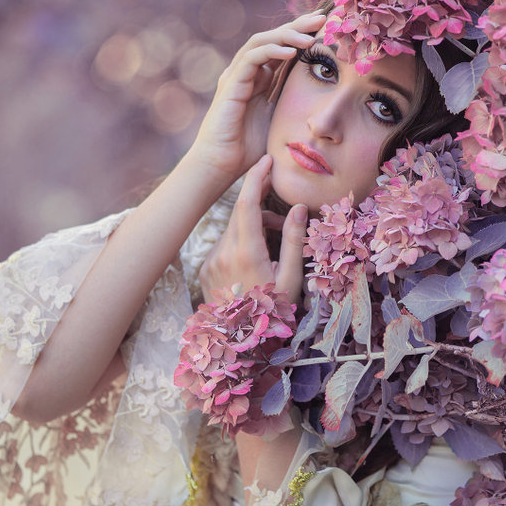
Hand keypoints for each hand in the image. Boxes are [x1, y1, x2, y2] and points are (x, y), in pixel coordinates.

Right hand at [191, 12, 325, 180]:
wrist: (221, 166)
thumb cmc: (249, 150)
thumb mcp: (280, 121)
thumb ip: (293, 105)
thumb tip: (323, 104)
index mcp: (260, 79)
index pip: (284, 48)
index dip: (304, 36)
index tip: (330, 29)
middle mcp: (247, 72)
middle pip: (274, 38)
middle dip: (299, 26)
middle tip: (324, 18)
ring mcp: (237, 75)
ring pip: (262, 41)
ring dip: (288, 35)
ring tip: (311, 35)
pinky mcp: (231, 83)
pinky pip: (251, 58)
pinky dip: (272, 51)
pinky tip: (291, 52)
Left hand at [198, 155, 308, 304]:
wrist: (238, 344)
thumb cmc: (272, 313)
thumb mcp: (291, 279)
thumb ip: (296, 241)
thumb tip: (299, 208)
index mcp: (246, 253)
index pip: (247, 203)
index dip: (256, 178)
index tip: (266, 161)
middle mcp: (223, 252)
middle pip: (240, 212)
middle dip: (261, 205)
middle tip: (286, 215)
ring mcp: (211, 261)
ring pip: (233, 229)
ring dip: (253, 227)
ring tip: (277, 247)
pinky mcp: (205, 269)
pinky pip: (225, 244)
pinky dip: (241, 242)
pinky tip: (257, 260)